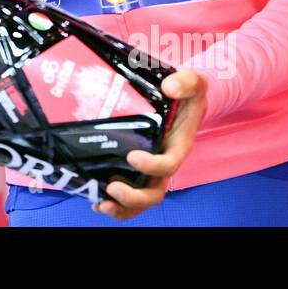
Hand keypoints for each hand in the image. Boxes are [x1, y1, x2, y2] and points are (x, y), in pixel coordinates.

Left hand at [92, 68, 207, 219]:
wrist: (180, 96)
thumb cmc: (186, 92)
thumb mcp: (193, 81)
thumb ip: (186, 82)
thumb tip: (169, 87)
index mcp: (177, 146)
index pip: (169, 165)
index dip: (152, 166)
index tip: (132, 157)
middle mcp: (163, 162)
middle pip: (154, 192)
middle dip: (134, 197)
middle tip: (113, 188)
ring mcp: (149, 168)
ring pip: (140, 198)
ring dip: (122, 207)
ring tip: (100, 204)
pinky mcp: (135, 167)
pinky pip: (129, 191)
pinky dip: (114, 201)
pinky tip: (94, 200)